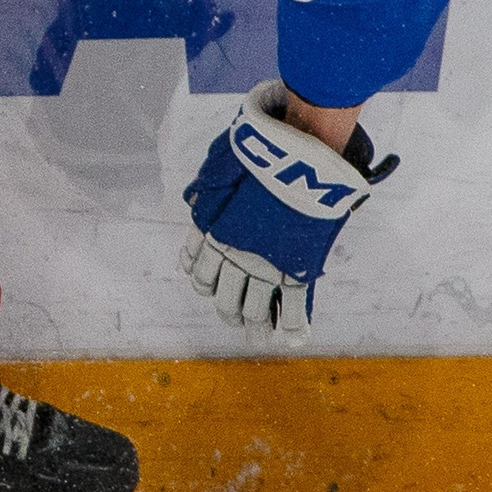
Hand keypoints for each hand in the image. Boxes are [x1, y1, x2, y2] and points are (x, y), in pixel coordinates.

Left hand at [181, 80, 396, 339]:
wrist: (298, 156)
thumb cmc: (261, 154)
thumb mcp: (221, 166)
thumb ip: (208, 190)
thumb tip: (194, 201)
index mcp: (214, 232)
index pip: (200, 272)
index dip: (204, 284)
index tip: (209, 289)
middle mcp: (235, 256)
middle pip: (224, 298)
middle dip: (229, 312)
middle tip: (235, 319)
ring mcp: (266, 265)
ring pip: (254, 309)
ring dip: (255, 327)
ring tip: (259, 336)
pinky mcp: (297, 268)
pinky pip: (292, 305)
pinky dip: (293, 325)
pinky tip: (294, 336)